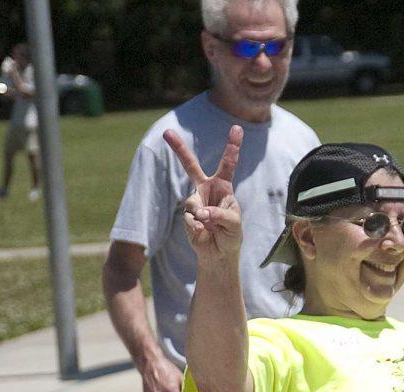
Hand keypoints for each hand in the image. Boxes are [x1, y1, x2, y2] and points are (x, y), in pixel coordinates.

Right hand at [164, 124, 243, 263]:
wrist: (219, 252)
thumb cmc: (231, 234)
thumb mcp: (234, 224)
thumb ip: (221, 215)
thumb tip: (200, 213)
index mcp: (223, 186)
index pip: (228, 164)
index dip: (232, 146)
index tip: (237, 128)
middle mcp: (206, 190)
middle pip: (190, 166)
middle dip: (179, 149)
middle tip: (166, 132)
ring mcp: (194, 202)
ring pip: (192, 202)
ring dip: (202, 215)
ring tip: (209, 225)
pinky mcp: (186, 215)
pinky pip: (188, 218)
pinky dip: (196, 227)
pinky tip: (202, 232)